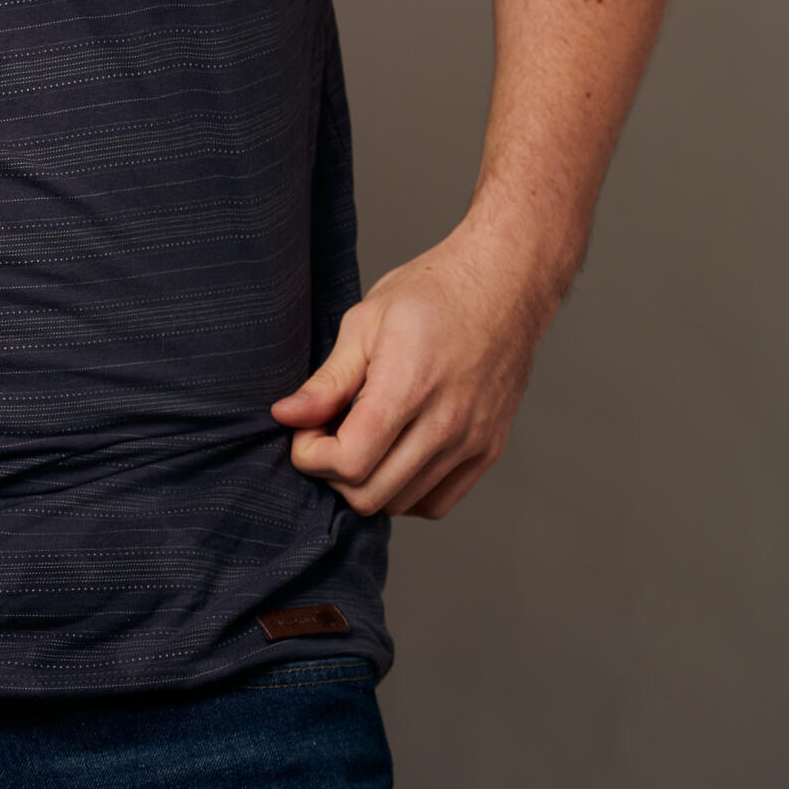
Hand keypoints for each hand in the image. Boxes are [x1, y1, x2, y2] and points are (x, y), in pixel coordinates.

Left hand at [269, 229, 547, 519]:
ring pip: (402, 504)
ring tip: (359, 440)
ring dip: (367, 483)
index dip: (311, 456)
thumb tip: (285, 415)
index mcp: (409, 387)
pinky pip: (438, 502)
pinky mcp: (489, 450)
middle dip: (332, 474)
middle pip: (371, 494)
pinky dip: (406, 492)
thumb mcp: (365, 322)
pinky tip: (392, 456)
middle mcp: (447, 423)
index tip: (304, 430)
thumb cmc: (432, 294)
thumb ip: (328, 380)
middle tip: (325, 437)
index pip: (350, 461)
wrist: (503, 284)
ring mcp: (473, 441)